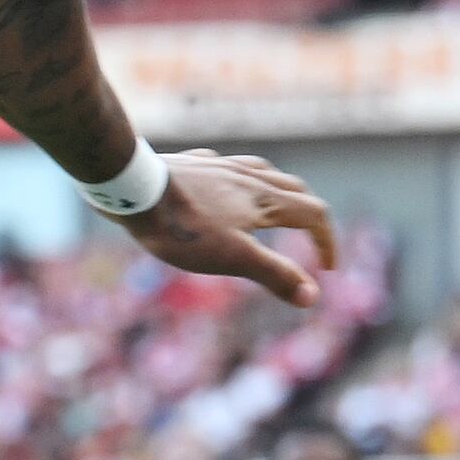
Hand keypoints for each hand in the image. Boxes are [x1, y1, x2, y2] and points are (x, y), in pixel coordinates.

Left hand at [117, 148, 335, 304]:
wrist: (132, 187)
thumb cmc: (183, 227)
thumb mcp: (233, 258)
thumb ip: (275, 274)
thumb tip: (313, 296)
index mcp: (266, 200)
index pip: (314, 215)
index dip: (327, 243)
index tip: (327, 269)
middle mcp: (250, 176)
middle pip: (295, 190)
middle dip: (309, 216)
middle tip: (310, 239)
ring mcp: (222, 165)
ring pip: (265, 173)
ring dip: (280, 193)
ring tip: (276, 210)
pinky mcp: (195, 163)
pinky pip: (229, 168)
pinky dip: (242, 182)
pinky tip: (226, 189)